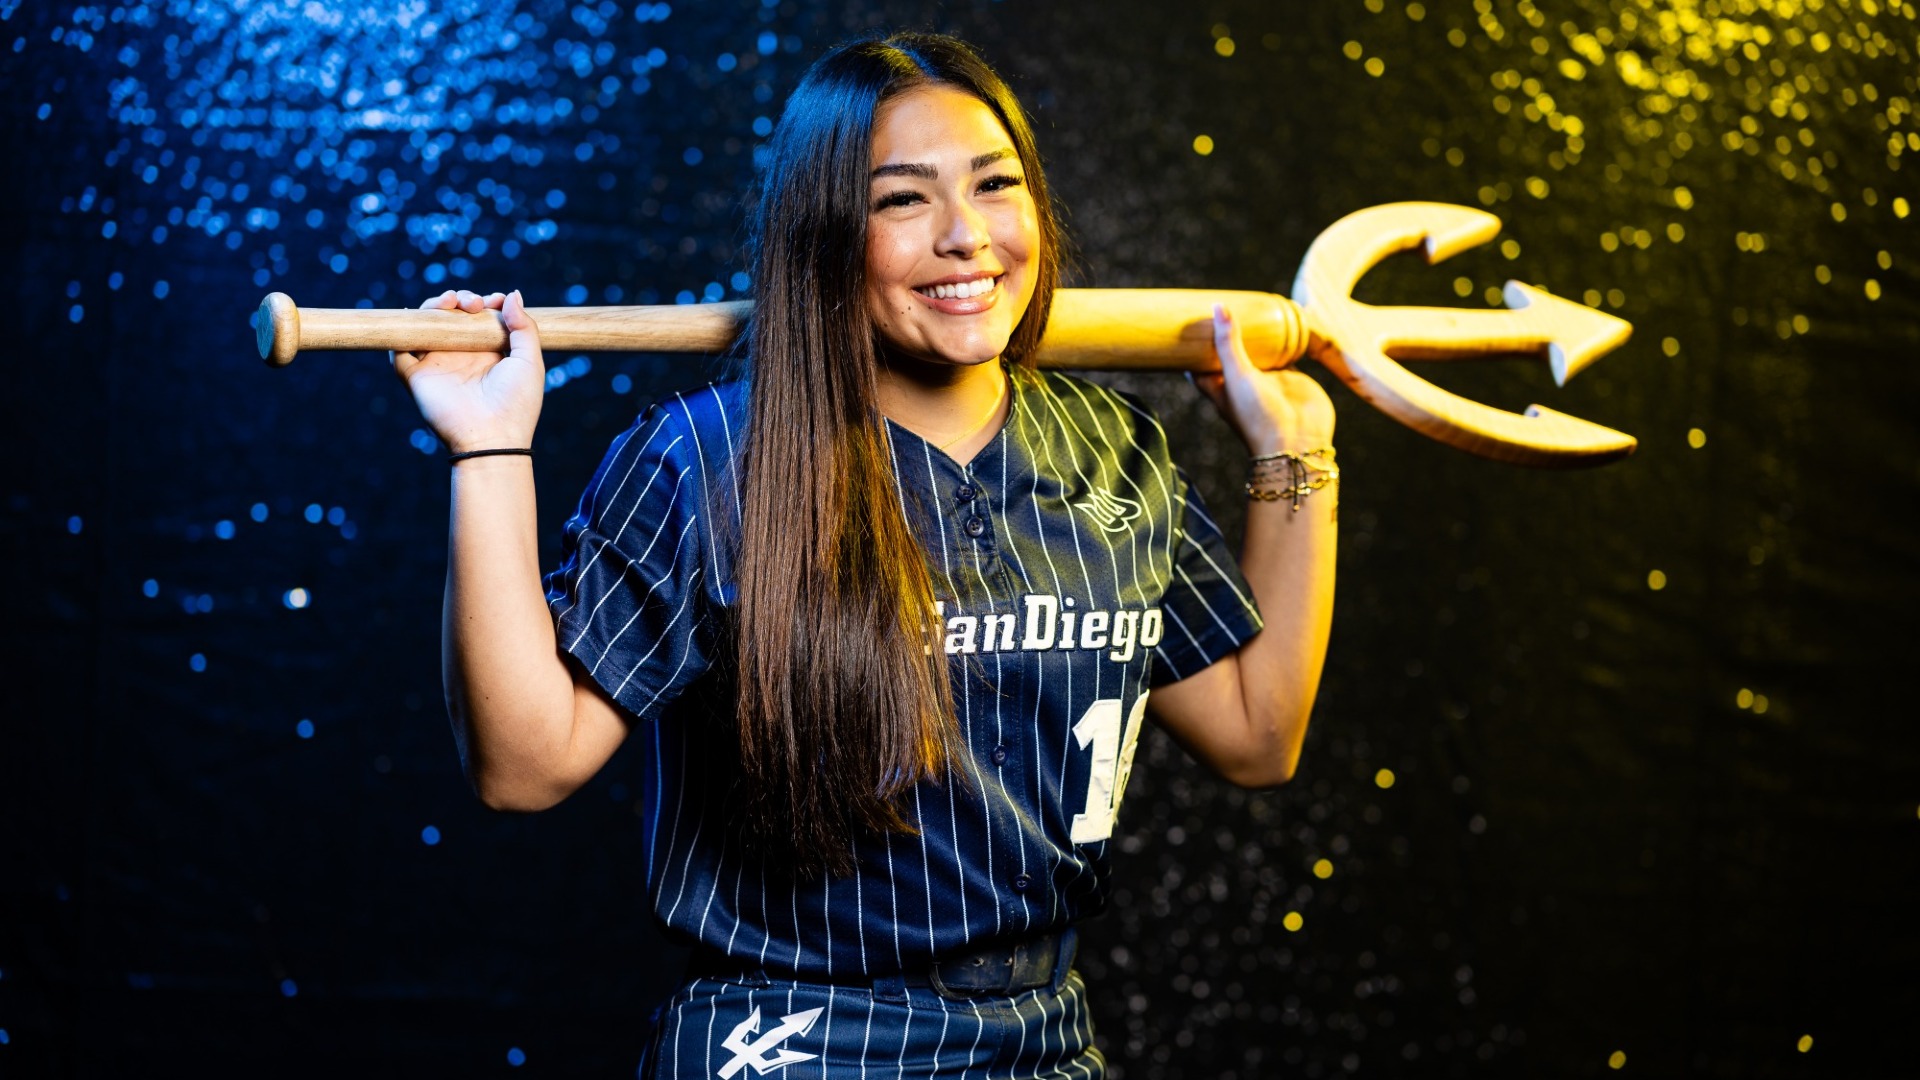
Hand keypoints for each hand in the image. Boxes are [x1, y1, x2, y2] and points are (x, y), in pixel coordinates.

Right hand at [390, 289, 544, 453]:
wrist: (494, 437)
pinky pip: (399, 349)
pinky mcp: (416, 376)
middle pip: (451, 318)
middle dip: (461, 300)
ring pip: (426, 326)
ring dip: (434, 307)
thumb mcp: (530, 361)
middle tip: (475, 304)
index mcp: (487, 355)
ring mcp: (436, 366)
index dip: (484, 304)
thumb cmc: (517, 403)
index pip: (478, 320)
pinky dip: (402, 330)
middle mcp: (460, 358)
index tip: (495, 300)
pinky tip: (420, 316)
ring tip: (452, 301)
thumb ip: (524, 327)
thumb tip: (511, 294)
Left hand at [1189, 303, 1335, 454]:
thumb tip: (1218, 307)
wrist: (1298, 442)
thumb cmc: (1258, 416)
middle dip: (1224, 338)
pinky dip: (1283, 343)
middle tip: (1216, 310)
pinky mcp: (1291, 378)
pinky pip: (1285, 355)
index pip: (1200, 367)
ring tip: (1247, 311)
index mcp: (1220, 388)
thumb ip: (1228, 343)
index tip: (1185, 326)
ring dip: (1255, 339)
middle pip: (1229, 357)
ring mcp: (1268, 381)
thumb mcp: (1237, 376)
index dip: (1194, 348)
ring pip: (1258, 355)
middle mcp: (1242, 384)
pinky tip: (1281, 325)